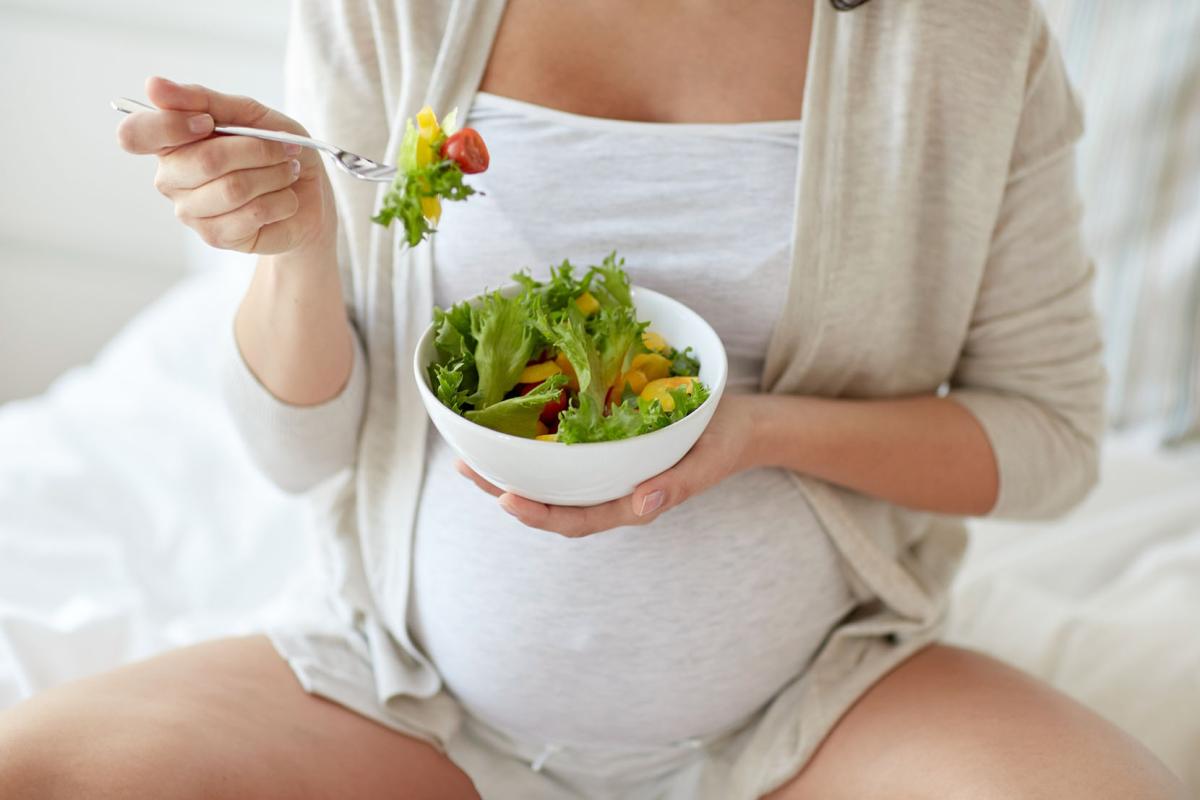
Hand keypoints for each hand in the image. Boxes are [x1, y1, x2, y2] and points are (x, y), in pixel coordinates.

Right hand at [116, 76, 336, 254]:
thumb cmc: (273, 150)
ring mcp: (190, 212)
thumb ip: (204, 99)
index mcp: (168, 141)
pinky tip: (285, 198)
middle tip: (283, 148)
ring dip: (275, 175)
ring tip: (288, 171)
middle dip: (258, 150)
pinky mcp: (216, 237)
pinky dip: (282, 201)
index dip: (171, 126)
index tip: (207, 122)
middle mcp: (170, 178)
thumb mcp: (248, 113)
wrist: (308, 195)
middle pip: (206, 161)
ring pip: (234, 189)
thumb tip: (153, 86)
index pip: (135, 134)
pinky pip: (253, 214)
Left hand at [456, 394, 759, 536]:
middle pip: (549, 501)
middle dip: (505, 490)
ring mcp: (605, 471)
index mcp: (630, 503)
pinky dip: (533, 442)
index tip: (506, 499)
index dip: (539, 514)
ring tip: (472, 449)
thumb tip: (643, 505)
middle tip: (466, 468)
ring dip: (511, 467)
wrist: (738, 424)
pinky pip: (562, 452)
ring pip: (549, 478)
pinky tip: (509, 423)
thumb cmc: (723, 444)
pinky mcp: (604, 446)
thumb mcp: (707, 462)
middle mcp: (609, 491)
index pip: (576, 519)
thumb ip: (677, 486)